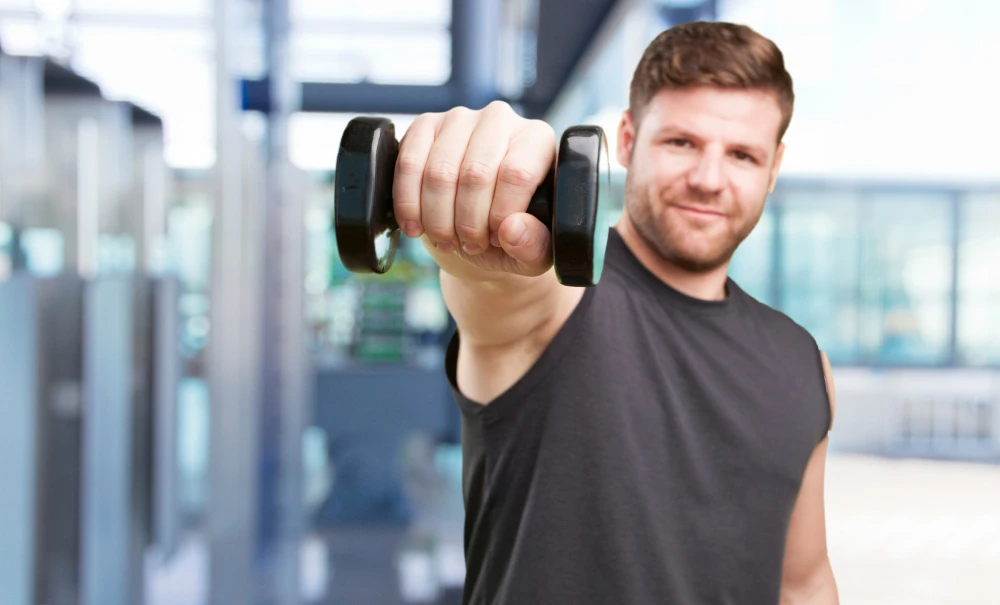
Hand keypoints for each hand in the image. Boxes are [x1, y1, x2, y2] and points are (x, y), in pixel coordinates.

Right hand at [392, 101, 556, 277]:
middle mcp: (499, 120)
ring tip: (447, 239)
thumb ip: (535, 246)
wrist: (474, 226)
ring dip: (438, 219)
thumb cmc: (510, 233)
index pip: (515, 174)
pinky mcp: (424, 126)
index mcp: (537, 140)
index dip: (499, 215)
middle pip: (475, 174)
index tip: (495, 239)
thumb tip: (511, 230)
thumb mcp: (532, 251)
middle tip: (470, 245)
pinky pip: (408, 165)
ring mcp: (458, 119)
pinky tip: (417, 226)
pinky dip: (409, 204)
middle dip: (468, 223)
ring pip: (439, 173)